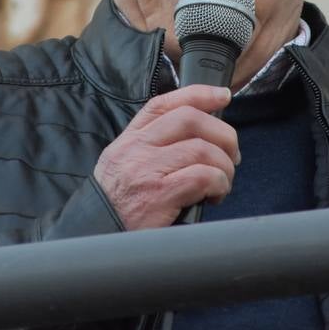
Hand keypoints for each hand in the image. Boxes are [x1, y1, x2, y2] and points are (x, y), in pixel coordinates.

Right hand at [93, 84, 238, 230]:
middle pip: (190, 119)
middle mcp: (136, 149)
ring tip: (222, 182)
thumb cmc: (118, 205)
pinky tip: (216, 195)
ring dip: (224, 165)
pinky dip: (219, 183)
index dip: (199, 94)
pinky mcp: (159, 195)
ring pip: (202, 149)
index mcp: (130, 139)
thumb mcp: (125, 165)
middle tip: (231, 154)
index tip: (223, 97)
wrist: (97, 235)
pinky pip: (203, 177)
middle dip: (222, 134)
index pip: (164, 104)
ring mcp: (147, 170)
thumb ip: (154, 147)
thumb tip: (200, 136)